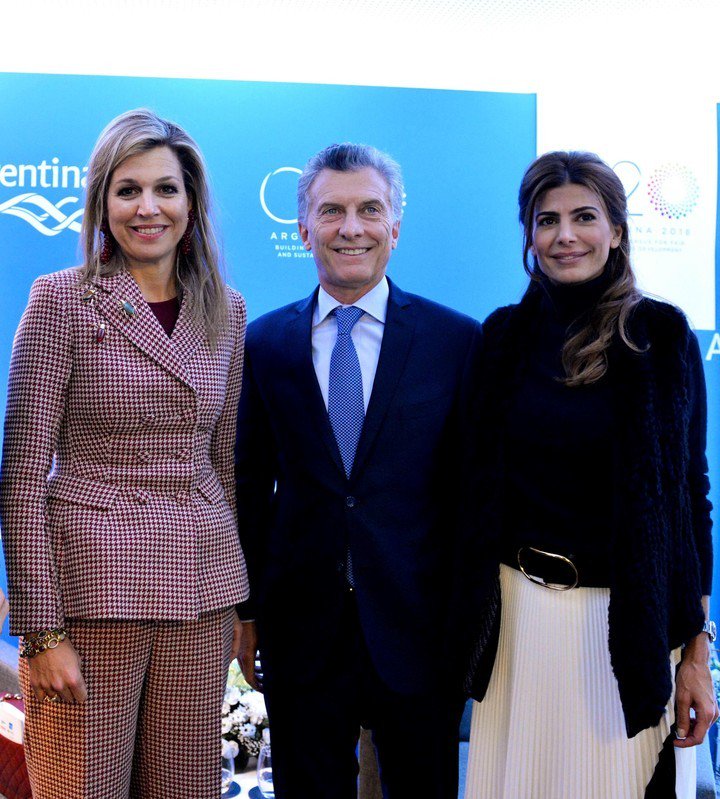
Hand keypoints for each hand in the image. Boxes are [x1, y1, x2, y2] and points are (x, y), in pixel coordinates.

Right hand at [28, 638, 86, 703]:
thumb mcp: (78, 660)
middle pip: (69, 699)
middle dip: (70, 693)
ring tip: (58, 682)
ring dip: (57, 692)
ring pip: (55, 698)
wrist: (45, 640)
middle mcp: (60, 686)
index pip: (81, 697)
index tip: (81, 692)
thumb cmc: (64, 648)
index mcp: (73, 679)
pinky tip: (48, 686)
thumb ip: (78, 675)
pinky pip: (41, 697)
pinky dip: (45, 694)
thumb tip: (78, 685)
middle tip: (69, 685)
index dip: (82, 694)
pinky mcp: (36, 684)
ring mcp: (47, 686)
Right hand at [235, 619, 261, 691]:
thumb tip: (277, 664)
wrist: (244, 615)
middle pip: (248, 675)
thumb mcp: (263, 642)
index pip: (250, 679)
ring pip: (247, 667)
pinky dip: (254, 663)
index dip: (257, 687)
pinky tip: (260, 659)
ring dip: (256, 671)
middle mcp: (241, 657)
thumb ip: (266, 654)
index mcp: (247, 658)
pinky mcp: (240, 648)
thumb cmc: (254, 627)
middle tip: (267, 684)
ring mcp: (239, 653)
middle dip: (258, 681)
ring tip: (265, 673)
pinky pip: (246, 660)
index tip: (265, 690)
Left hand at [674, 633, 718, 747]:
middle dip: (688, 736)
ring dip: (690, 728)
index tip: (675, 742)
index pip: (698, 737)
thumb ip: (682, 717)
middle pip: (701, 733)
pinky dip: (694, 721)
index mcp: (707, 714)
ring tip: (678, 723)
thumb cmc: (690, 677)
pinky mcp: (711, 706)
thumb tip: (681, 733)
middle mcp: (714, 714)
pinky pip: (703, 719)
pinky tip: (685, 716)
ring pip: (702, 727)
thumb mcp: (682, 698)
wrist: (697, 663)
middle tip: (674, 734)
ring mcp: (714, 710)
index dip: (686, 743)